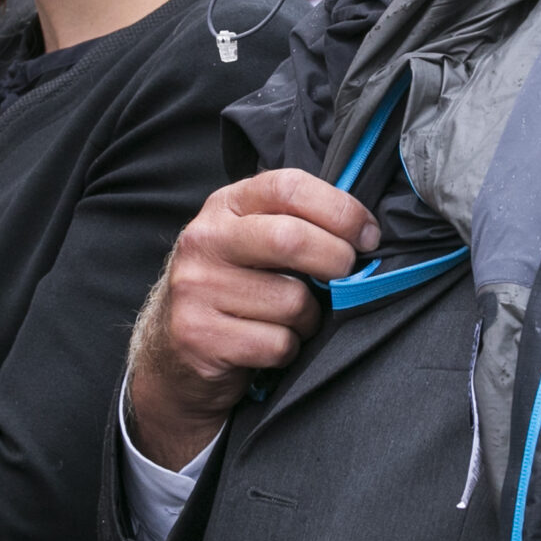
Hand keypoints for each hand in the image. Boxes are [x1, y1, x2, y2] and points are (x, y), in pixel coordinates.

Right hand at [125, 170, 379, 466]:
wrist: (171, 354)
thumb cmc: (232, 289)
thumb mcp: (251, 240)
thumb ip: (294, 221)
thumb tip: (366, 229)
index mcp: (225, 206)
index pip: (288, 187)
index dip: (341, 209)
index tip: (368, 235)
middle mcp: (204, 240)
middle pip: (291, 239)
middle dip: (337, 260)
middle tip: (346, 275)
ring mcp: (196, 288)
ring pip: (292, 301)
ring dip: (310, 318)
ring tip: (293, 319)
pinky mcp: (199, 336)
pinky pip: (277, 343)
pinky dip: (288, 349)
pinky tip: (271, 345)